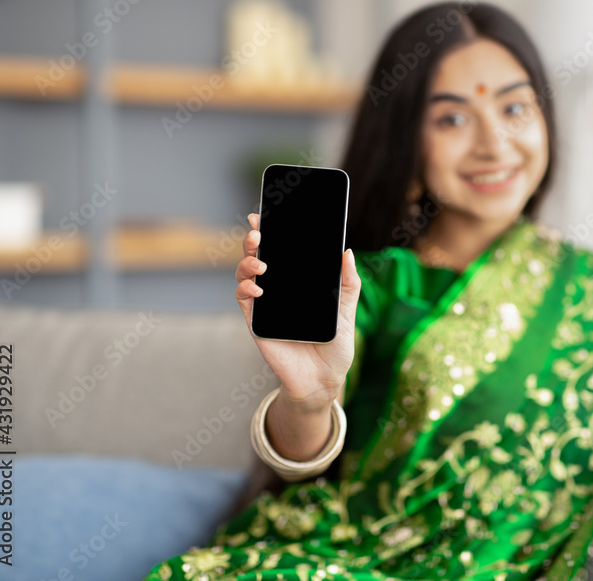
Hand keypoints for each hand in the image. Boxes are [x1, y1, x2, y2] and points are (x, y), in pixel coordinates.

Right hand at [234, 212, 361, 411]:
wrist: (323, 380)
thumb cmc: (335, 345)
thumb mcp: (347, 311)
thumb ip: (348, 283)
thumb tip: (346, 251)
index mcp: (299, 282)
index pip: (283, 250)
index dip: (274, 230)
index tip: (268, 212)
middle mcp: (279, 288)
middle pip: (260, 255)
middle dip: (256, 238)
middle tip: (259, 230)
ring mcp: (266, 303)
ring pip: (246, 273)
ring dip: (248, 262)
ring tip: (261, 262)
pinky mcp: (256, 321)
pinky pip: (243, 299)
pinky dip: (246, 289)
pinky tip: (258, 288)